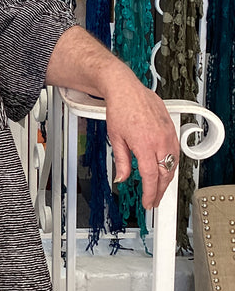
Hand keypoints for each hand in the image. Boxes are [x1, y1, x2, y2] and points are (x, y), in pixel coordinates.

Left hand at [46, 27, 179, 209]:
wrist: (125, 89)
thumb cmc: (119, 109)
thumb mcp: (115, 139)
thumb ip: (121, 161)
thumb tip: (122, 178)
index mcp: (144, 144)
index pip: (151, 176)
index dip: (150, 193)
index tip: (148, 202)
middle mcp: (159, 139)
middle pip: (165, 173)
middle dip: (160, 190)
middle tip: (153, 200)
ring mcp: (168, 133)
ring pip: (173, 164)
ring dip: (167, 179)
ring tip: (159, 189)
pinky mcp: (171, 128)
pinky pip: (176, 152)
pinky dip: (172, 164)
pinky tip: (166, 170)